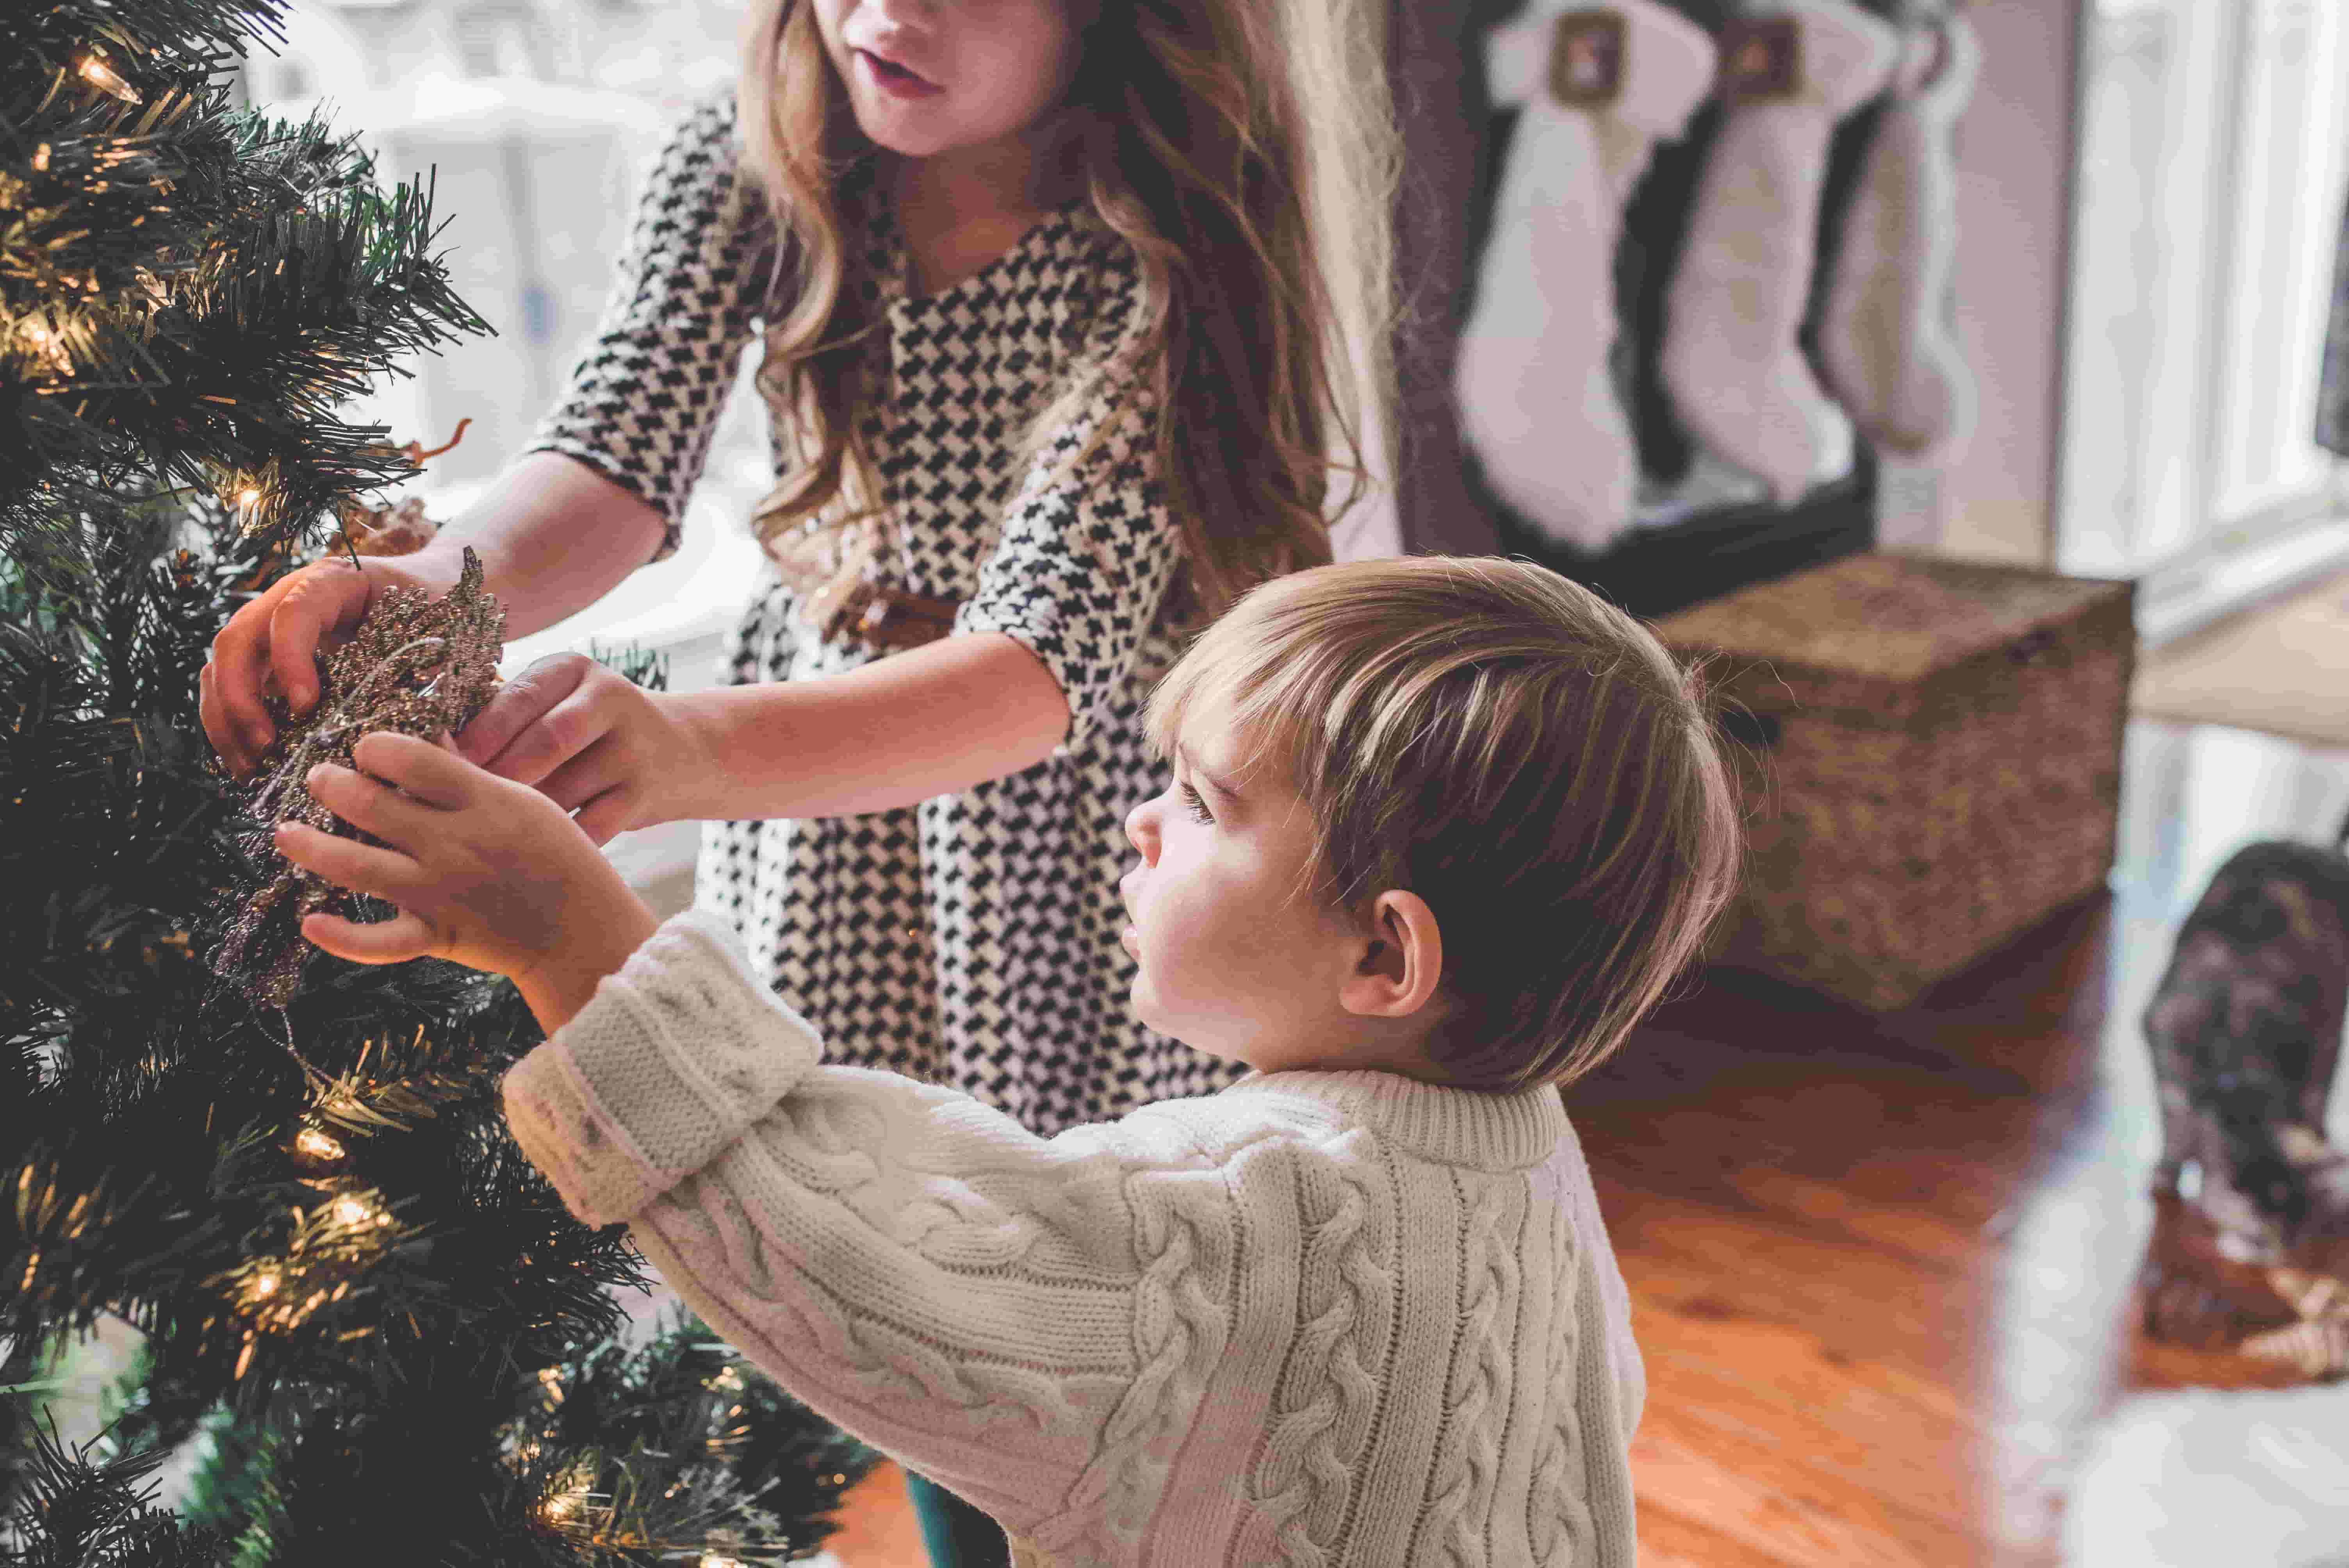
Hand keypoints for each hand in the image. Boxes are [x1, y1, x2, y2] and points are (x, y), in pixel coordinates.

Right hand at [202, 551, 462, 777]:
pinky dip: (229, 726)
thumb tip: (407, 734)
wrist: (427, 589)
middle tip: (266, 746)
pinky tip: (249, 764)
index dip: (290, 660)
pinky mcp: (264, 656)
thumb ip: (423, 669)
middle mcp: (288, 598)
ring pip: (221, 666)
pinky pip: (227, 687)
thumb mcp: (436, 629)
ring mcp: (269, 626)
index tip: (306, 707)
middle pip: (238, 639)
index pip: (293, 612)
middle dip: (241, 697)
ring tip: (252, 767)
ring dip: (225, 719)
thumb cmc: (434, 610)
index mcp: (334, 582)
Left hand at [273, 729, 656, 1013]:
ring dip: (311, 846)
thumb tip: (426, 740)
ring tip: (286, 832)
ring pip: (356, 866)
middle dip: (332, 786)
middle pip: (371, 805)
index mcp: (481, 802)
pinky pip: (377, 941)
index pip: (412, 759)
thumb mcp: (525, 801)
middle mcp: (454, 843)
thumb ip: (472, 776)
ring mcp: (440, 891)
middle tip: (319, 778)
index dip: (376, 747)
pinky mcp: (436, 935)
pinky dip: (340, 937)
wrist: (583, 930)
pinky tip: (310, 923)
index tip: (365, 747)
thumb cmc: (559, 856)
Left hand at [452, 652, 704, 845]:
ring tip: (483, 835)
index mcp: (574, 669)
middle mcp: (610, 700)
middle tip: (457, 808)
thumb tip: (434, 754)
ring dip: (522, 817)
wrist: (683, 751)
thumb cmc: (590, 731)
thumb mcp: (558, 701)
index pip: (519, 698)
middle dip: (498, 778)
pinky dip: (557, 845)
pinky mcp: (646, 794)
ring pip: (565, 791)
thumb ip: (506, 716)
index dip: (476, 736)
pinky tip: (528, 855)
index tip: (436, 767)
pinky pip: (591, 828)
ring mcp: (634, 748)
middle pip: (546, 742)